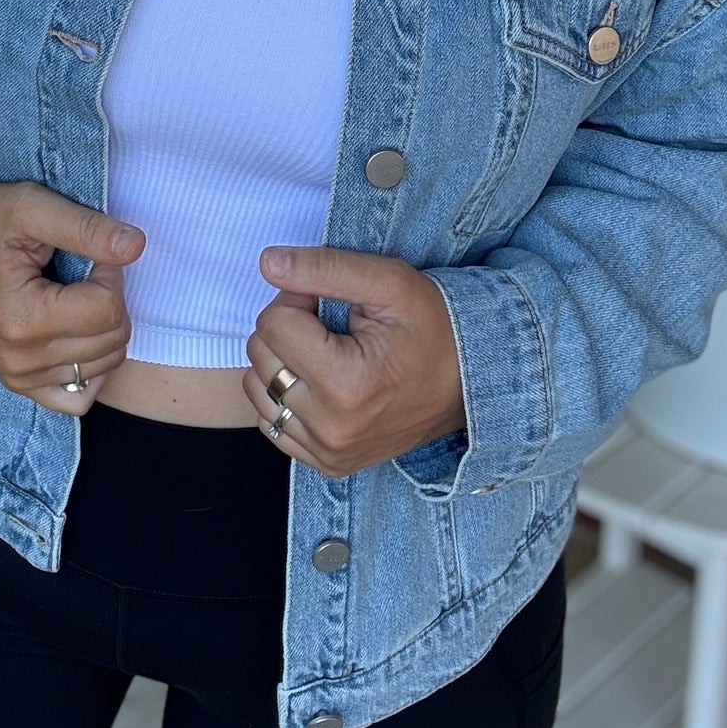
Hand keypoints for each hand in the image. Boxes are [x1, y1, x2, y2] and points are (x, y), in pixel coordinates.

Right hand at [0, 181, 144, 414]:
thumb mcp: (31, 206)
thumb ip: (86, 227)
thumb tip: (137, 245)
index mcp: (21, 319)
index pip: (108, 309)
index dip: (109, 271)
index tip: (83, 250)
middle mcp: (19, 361)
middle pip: (113, 340)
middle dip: (109, 297)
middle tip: (79, 269)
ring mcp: (18, 379)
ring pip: (105, 365)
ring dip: (102, 326)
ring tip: (71, 294)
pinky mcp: (19, 385)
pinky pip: (78, 399)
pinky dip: (91, 368)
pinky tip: (77, 332)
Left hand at [242, 245, 467, 476]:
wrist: (469, 382)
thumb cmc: (434, 327)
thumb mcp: (388, 282)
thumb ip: (325, 267)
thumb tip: (267, 262)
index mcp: (347, 385)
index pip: (274, 323)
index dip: (298, 298)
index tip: (330, 301)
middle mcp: (331, 429)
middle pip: (260, 355)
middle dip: (287, 327)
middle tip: (330, 325)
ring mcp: (327, 453)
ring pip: (257, 389)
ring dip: (281, 361)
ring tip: (326, 353)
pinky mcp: (326, 465)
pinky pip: (271, 422)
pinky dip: (285, 395)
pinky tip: (319, 381)